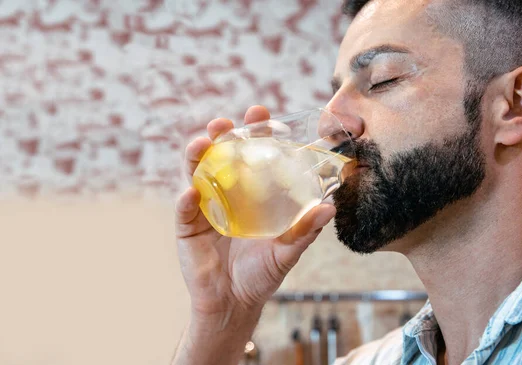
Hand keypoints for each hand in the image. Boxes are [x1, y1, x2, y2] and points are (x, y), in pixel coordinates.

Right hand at [175, 105, 335, 327]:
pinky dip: (185, 199)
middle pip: (219, 156)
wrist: (234, 303)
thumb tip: (329, 207)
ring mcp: (203, 207)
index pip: (251, 154)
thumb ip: (304, 231)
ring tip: (201, 144)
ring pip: (195, 173)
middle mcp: (226, 193)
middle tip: (224, 123)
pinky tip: (191, 191)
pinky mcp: (187, 227)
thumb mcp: (287, 252)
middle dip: (220, 135)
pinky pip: (183, 210)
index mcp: (250, 192)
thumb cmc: (261, 274)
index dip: (254, 131)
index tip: (260, 113)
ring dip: (195, 156)